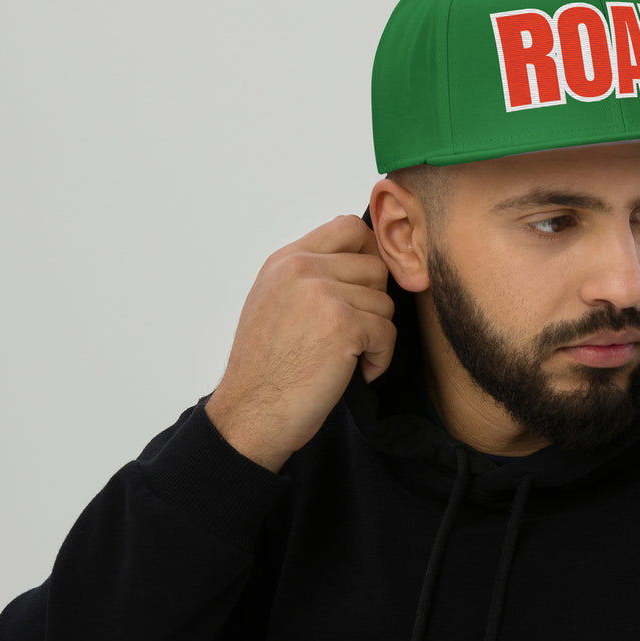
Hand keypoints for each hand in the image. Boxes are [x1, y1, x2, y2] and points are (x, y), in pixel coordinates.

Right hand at [205, 215, 394, 471]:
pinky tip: (356, 372)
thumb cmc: (266, 369)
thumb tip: (361, 261)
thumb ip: (309, 276)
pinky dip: (380, 358)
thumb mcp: (274, 303)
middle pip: (376, 267)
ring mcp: (322, 294)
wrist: (251, 412)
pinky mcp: (343, 325)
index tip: (362, 292)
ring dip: (376, 336)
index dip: (368, 257)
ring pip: (385, 302)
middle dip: (373, 305)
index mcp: (285, 260)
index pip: (349, 228)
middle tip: (353, 336)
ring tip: (347, 358)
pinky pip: (388, 332)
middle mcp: (301, 268)